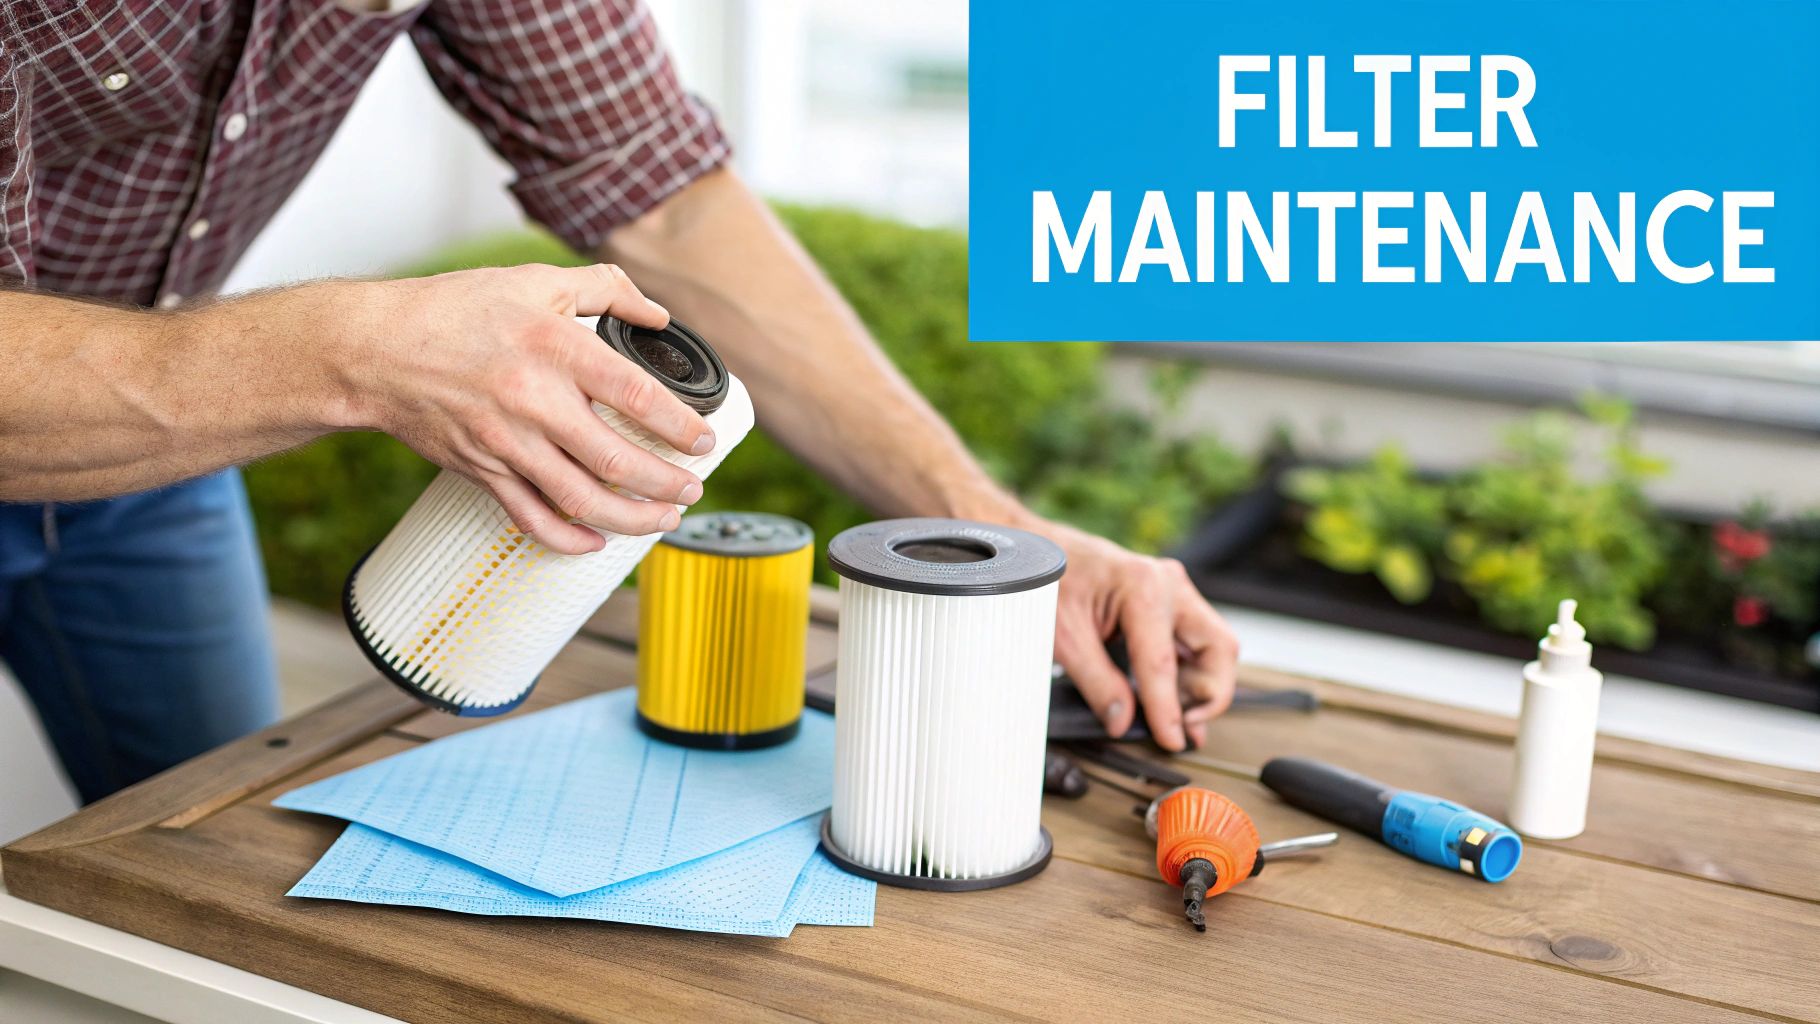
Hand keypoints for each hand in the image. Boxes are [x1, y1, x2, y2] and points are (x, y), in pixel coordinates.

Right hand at [346, 263, 715, 553]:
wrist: (374, 349)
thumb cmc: (455, 310)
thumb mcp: (534, 281)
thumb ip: (604, 289)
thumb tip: (657, 314)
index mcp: (555, 349)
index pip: (637, 396)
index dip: (680, 425)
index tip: (704, 441)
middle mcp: (534, 401)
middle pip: (616, 462)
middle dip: (665, 485)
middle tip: (692, 490)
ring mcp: (507, 443)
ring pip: (581, 499)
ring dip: (631, 519)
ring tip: (664, 520)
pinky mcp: (482, 470)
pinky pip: (531, 518)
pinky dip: (567, 538)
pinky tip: (596, 540)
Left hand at [1029, 518, 1238, 750]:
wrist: (1040, 553)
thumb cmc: (1047, 581)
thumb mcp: (1063, 637)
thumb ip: (1097, 683)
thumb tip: (1123, 722)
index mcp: (1142, 587)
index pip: (1163, 663)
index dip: (1169, 710)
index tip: (1172, 741)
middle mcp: (1169, 585)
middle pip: (1218, 648)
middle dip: (1210, 693)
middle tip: (1185, 726)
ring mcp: (1174, 591)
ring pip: (1214, 646)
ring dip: (1202, 686)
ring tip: (1176, 718)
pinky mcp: (1170, 602)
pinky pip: (1195, 642)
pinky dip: (1190, 673)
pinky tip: (1173, 699)